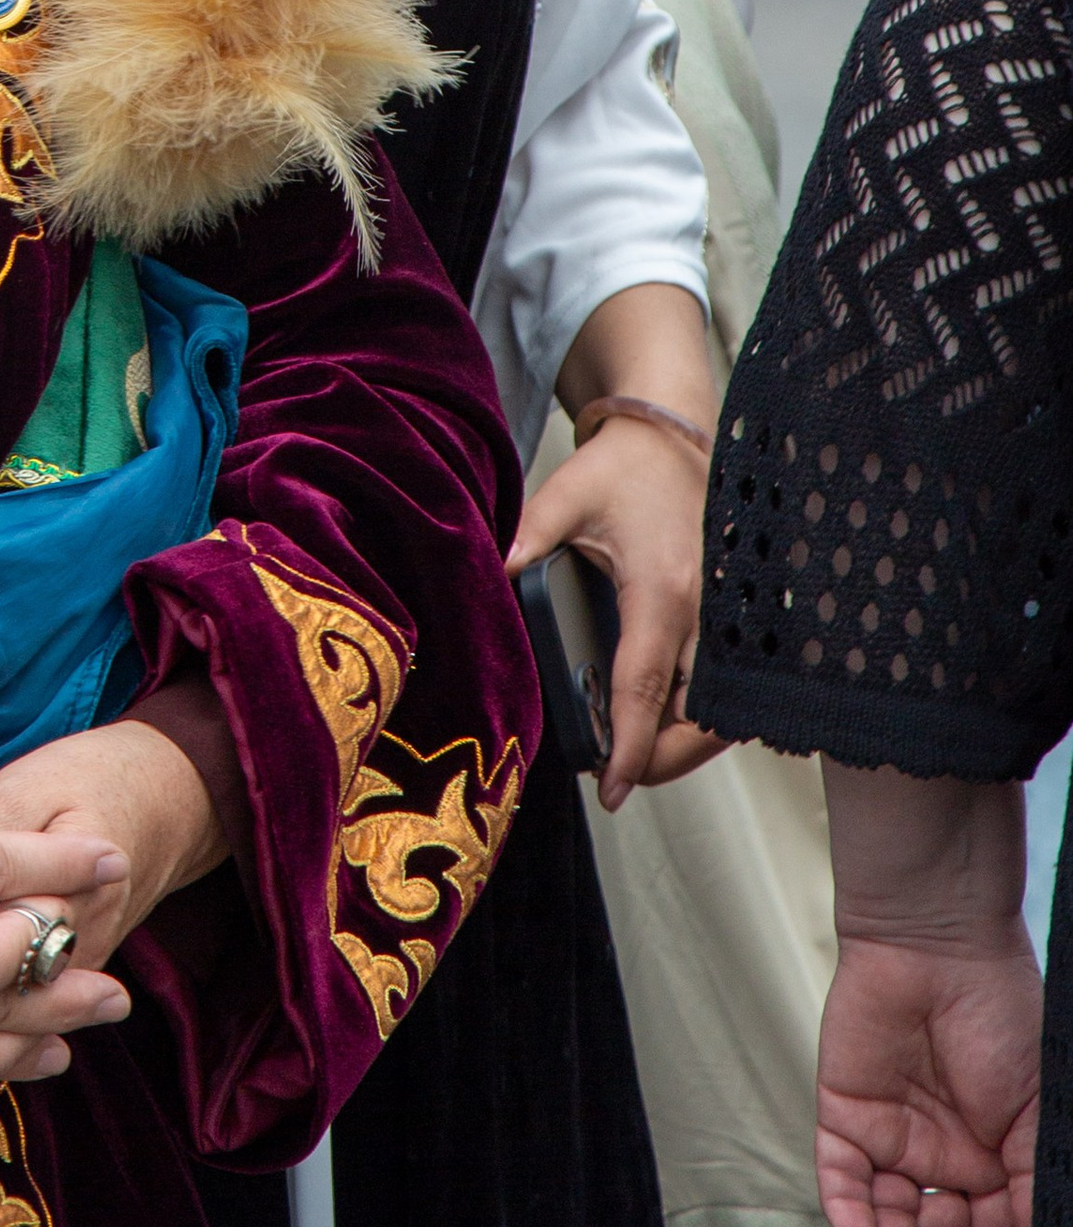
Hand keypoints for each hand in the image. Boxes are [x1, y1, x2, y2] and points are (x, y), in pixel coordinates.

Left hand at [510, 417, 711, 804]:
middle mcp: (705, 612)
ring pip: (721, 710)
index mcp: (662, 590)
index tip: (612, 787)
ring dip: (685, 744)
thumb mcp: (565, 494)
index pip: (646, 686)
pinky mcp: (730, 620)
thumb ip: (528, 535)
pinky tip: (661, 721)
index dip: (629, 745)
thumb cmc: (623, 469)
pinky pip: (725, 686)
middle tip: (617, 779)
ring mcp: (726, 618)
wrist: (672, 439)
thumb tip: (494, 572)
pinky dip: (700, 715)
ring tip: (633, 758)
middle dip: (664, 760)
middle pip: (701, 717)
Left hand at [816, 931, 1038, 1226]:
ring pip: (890, 1219)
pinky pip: (842, 1176)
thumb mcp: (1039, 1112)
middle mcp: (945, 1162)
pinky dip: (850, 1211)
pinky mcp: (844, 1116)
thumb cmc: (1003, 1019)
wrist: (941, 948)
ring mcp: (894, 1141)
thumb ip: (1033, 1182)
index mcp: (997, 1165)